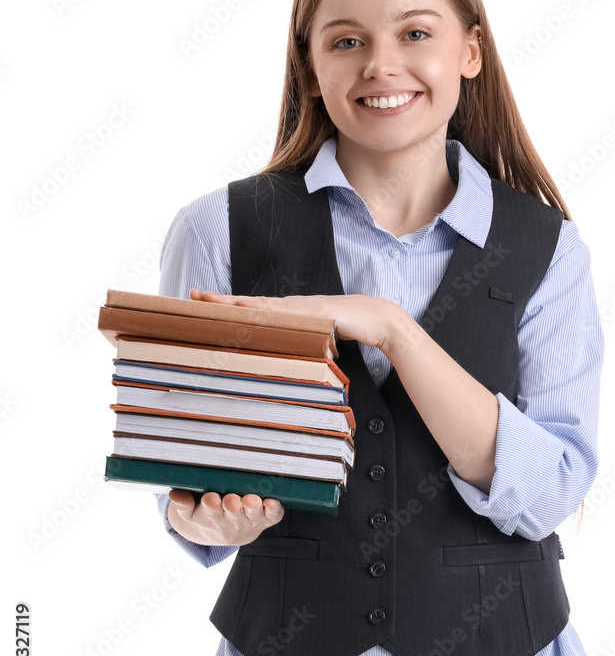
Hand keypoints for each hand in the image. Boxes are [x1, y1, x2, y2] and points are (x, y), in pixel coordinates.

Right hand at [167, 489, 284, 545]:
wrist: (231, 533)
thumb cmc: (210, 516)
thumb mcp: (191, 513)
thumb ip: (183, 504)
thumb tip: (174, 494)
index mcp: (213, 517)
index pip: (210, 513)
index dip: (211, 506)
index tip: (210, 499)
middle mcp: (234, 520)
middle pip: (233, 515)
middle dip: (232, 507)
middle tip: (231, 500)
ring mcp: (252, 519)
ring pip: (253, 515)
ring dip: (253, 508)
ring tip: (251, 500)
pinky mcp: (267, 517)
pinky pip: (273, 516)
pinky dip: (274, 509)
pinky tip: (272, 501)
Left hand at [189, 288, 405, 353]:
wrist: (380, 320)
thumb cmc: (353, 329)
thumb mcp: (322, 341)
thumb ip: (306, 346)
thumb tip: (293, 361)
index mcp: (292, 313)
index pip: (255, 309)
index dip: (230, 306)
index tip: (205, 304)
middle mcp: (293, 306)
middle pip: (250, 303)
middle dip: (222, 300)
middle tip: (194, 294)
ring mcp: (302, 306)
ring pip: (261, 305)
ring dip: (234, 303)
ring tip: (209, 300)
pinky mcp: (313, 311)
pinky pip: (283, 311)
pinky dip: (263, 310)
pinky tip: (246, 310)